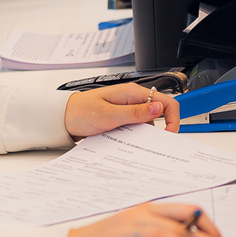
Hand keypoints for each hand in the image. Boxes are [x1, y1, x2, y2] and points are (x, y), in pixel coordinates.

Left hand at [65, 85, 179, 136]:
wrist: (62, 117)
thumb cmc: (81, 112)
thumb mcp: (109, 115)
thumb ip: (135, 112)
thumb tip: (159, 108)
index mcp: (133, 93)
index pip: (165, 101)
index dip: (172, 118)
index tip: (169, 134)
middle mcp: (133, 99)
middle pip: (159, 112)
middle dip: (160, 129)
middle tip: (153, 144)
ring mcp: (127, 108)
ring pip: (148, 122)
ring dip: (146, 134)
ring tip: (134, 143)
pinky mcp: (122, 118)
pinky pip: (136, 126)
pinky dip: (136, 135)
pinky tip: (127, 142)